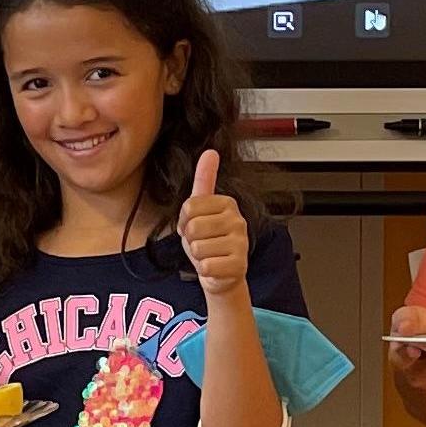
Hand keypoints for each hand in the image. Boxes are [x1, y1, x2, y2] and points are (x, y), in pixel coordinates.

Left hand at [177, 150, 248, 296]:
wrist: (221, 275)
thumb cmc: (208, 242)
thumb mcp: (201, 210)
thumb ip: (204, 180)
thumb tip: (210, 151)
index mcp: (227, 203)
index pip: (189, 207)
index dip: (185, 221)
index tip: (194, 227)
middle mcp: (238, 220)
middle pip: (193, 227)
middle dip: (191, 240)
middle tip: (203, 244)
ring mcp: (241, 243)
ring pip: (198, 247)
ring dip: (198, 256)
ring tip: (210, 255)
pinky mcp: (239, 264)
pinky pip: (205, 266)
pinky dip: (205, 270)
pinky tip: (215, 267)